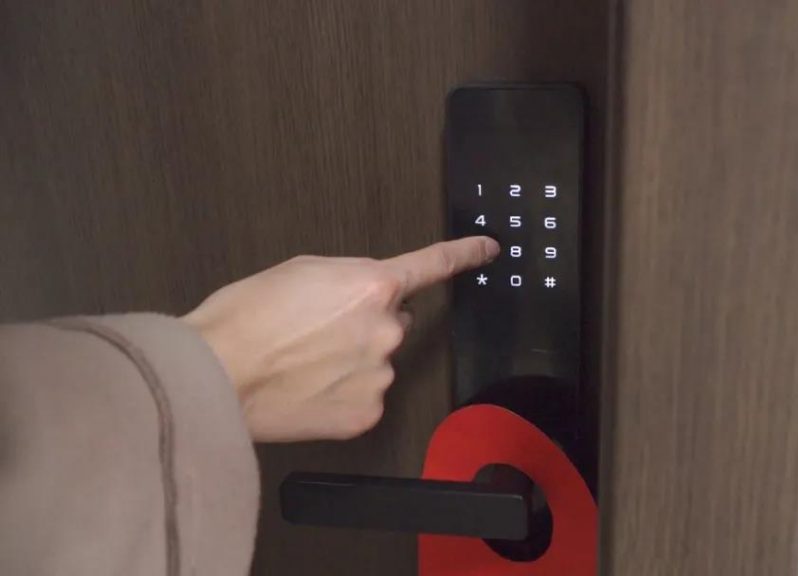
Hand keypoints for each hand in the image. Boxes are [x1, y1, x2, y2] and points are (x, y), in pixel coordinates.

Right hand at [182, 237, 498, 441]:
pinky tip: (309, 389)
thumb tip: (367, 297)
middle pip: (393, 321)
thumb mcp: (300, 271)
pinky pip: (364, 397)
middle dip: (366, 322)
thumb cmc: (245, 317)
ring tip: (303, 362)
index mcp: (373, 286)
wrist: (216, 374)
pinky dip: (342, 394)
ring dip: (352, 360)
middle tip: (316, 331)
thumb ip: (349, 279)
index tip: (490, 248)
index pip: (433, 265)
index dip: (465, 254)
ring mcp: (380, 376)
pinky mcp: (365, 414)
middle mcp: (387, 331)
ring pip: (377, 361)